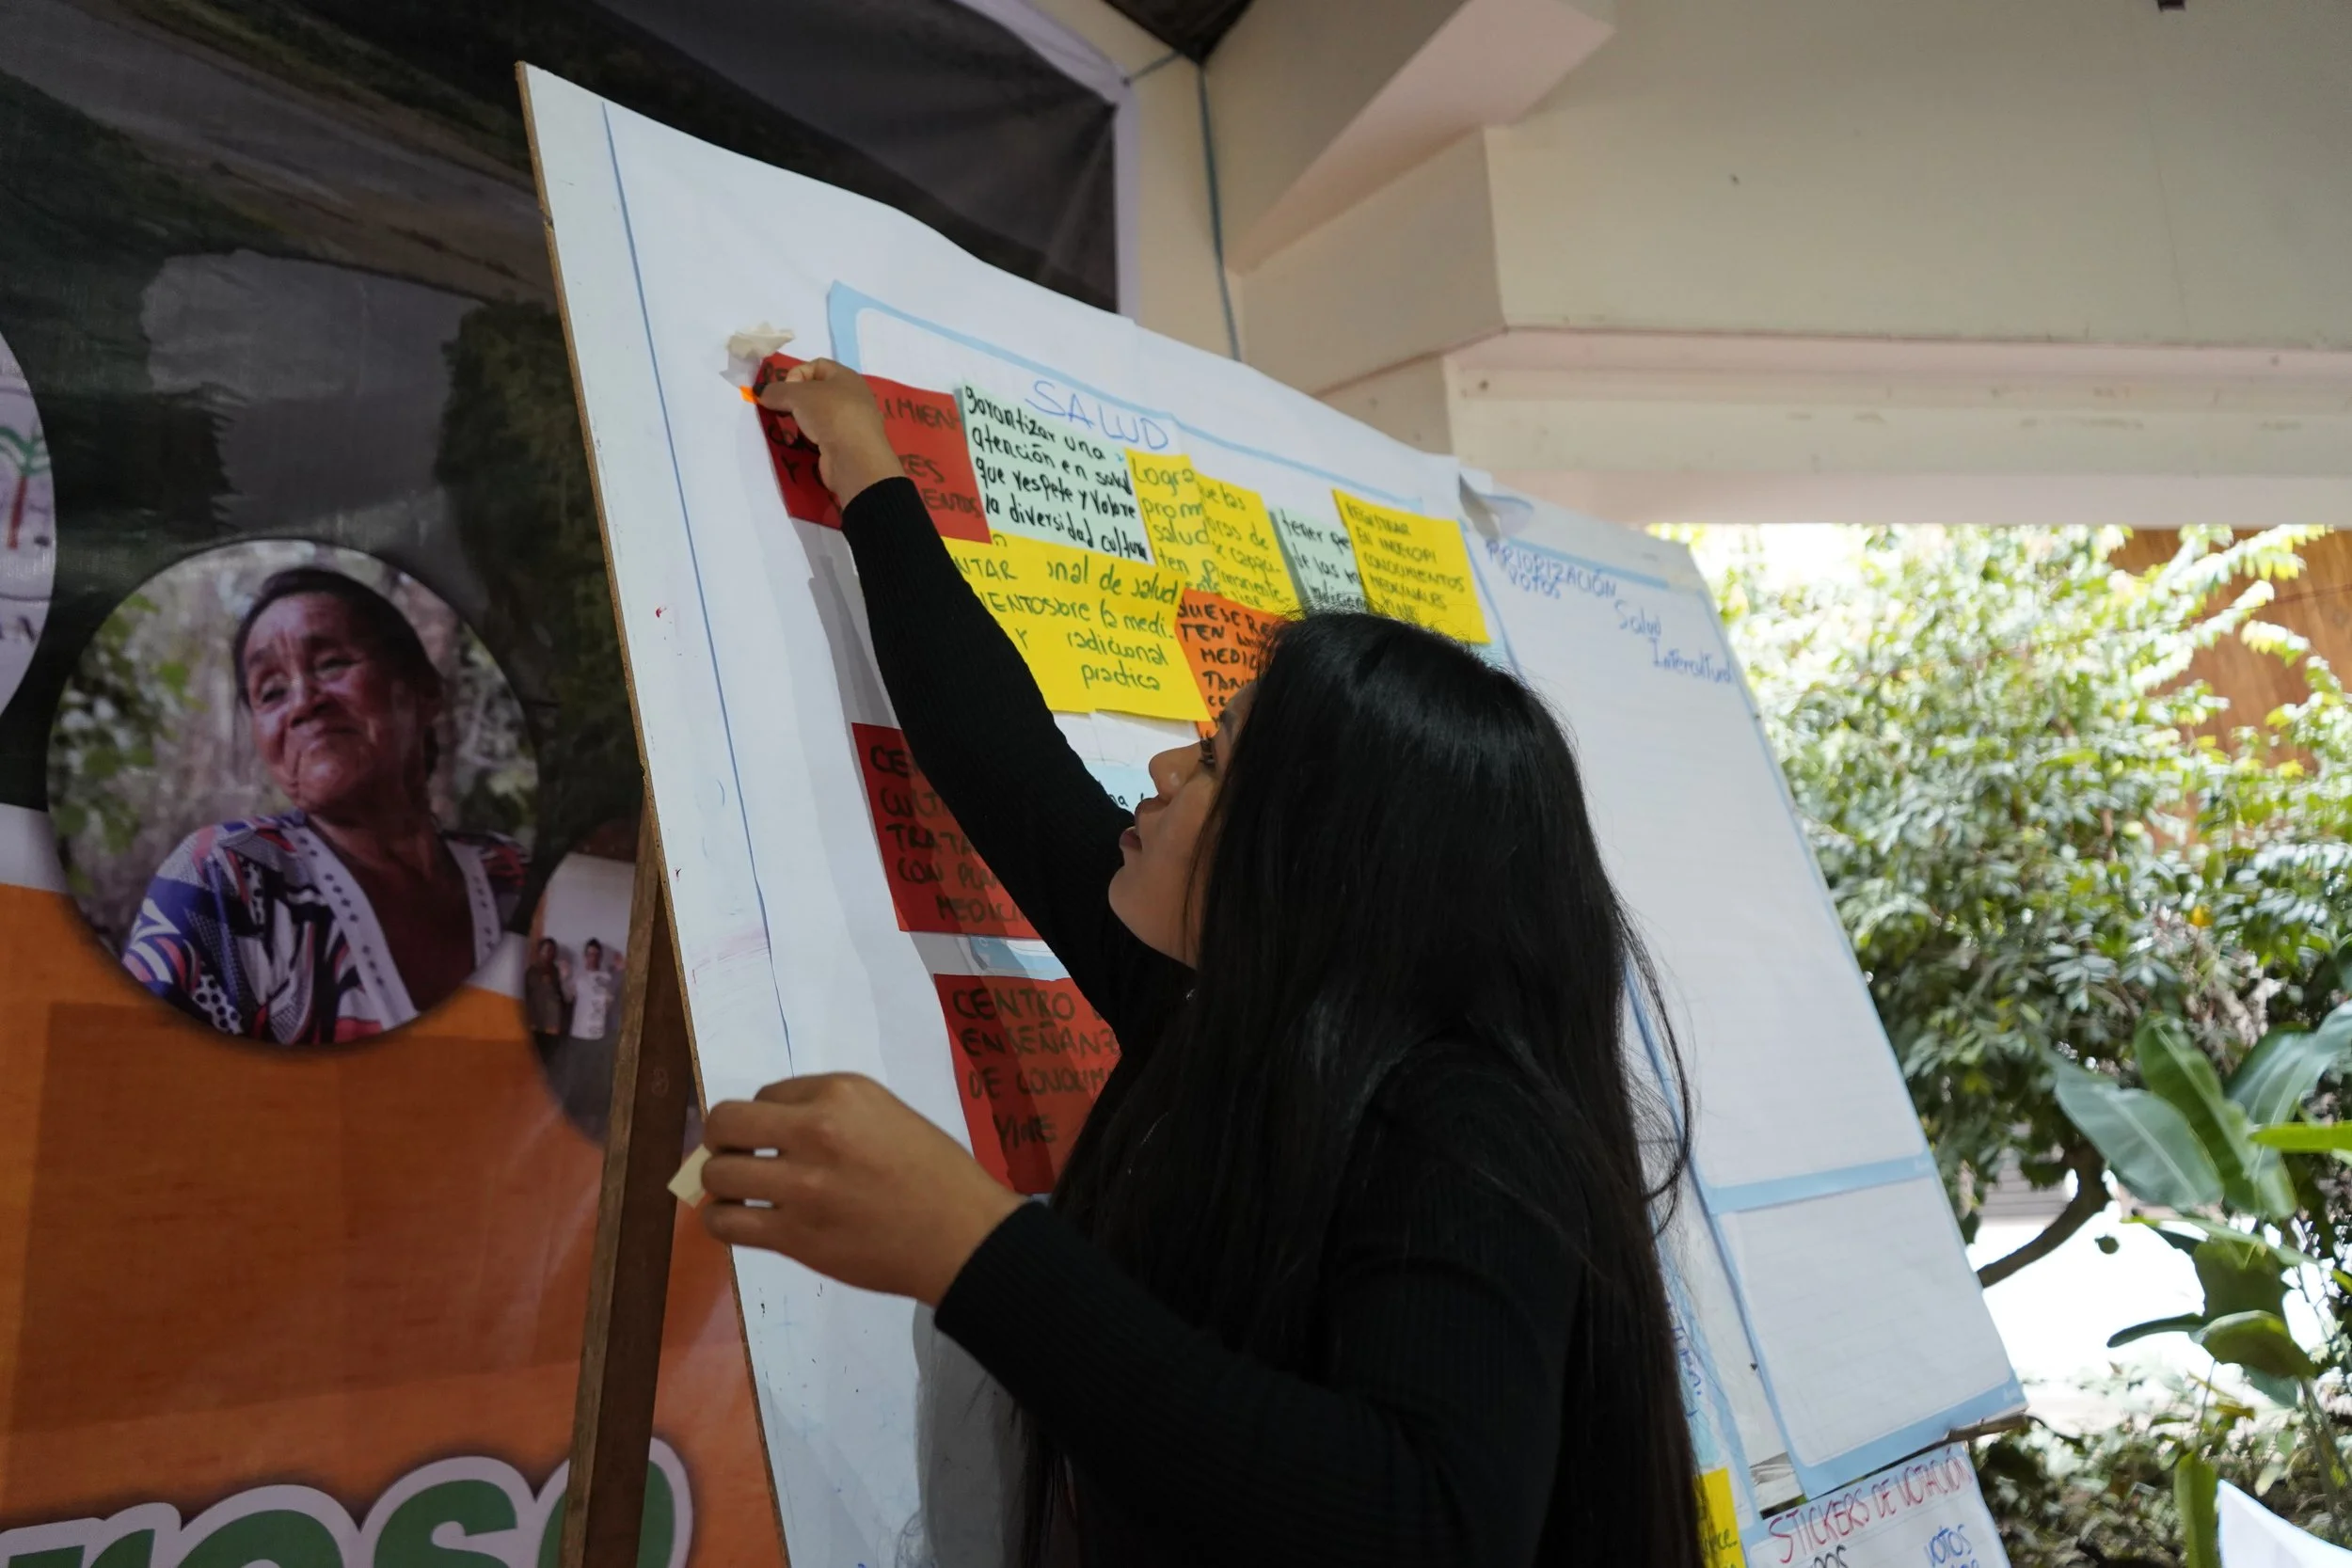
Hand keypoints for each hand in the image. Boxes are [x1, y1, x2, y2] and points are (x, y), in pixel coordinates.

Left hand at [700, 1073, 1021, 1304]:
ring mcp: (801, 1186)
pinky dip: (722, 1221)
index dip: (766, 1118)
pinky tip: (739, 1221)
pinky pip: (727, 1224)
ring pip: (718, 1174)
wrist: (962, 1235)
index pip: (767, 1094)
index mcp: (842, 1093)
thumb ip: (834, 1113)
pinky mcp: (794, 1235)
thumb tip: (778, 1129)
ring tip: (741, 1194)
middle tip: (739, 1158)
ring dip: (721, 1183)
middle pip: (726, 1123)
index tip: (779, 1139)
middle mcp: (814, 1131)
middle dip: (723, 1140)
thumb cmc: (936, 1173)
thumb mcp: (888, 1114)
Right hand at [756, 359, 903, 505]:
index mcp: (847, 377)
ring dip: (801, 420)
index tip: (784, 390)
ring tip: (789, 427)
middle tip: (782, 409)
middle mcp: (853, 397)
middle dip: (796, 399)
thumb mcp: (798, 394)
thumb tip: (763, 394)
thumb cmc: (830, 414)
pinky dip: (810, 437)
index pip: (817, 365)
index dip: (797, 373)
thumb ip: (777, 391)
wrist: (855, 458)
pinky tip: (801, 443)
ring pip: (819, 415)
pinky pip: (823, 435)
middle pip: (817, 391)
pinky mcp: (846, 445)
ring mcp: (851, 423)